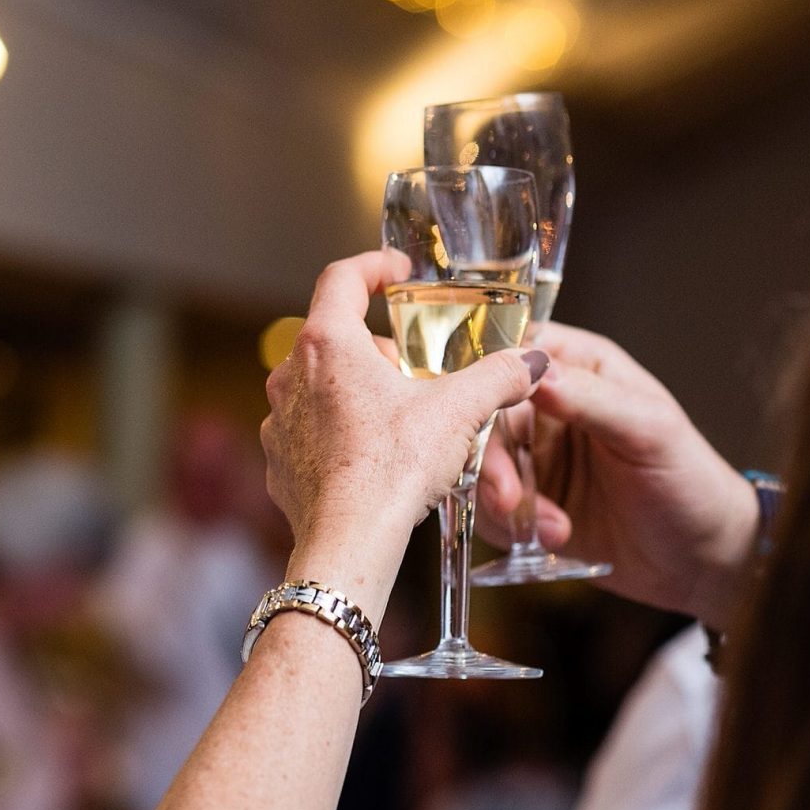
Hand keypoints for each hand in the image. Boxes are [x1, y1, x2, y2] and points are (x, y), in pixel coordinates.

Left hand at [262, 251, 547, 618]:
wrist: (348, 543)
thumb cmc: (392, 469)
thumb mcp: (457, 413)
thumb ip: (497, 377)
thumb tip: (531, 361)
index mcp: (327, 343)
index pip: (342, 278)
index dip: (374, 267)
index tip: (397, 273)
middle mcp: (290, 374)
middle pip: (339, 339)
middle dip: (383, 352)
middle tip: (421, 374)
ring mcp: (278, 419)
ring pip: (324, 388)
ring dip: (362, 394)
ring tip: (404, 421)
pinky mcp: (279, 461)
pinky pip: (312, 433)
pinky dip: (342, 435)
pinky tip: (376, 458)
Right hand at [477, 322, 758, 627]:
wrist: (702, 561)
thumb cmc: (693, 483)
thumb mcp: (650, 432)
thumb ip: (593, 400)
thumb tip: (538, 373)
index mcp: (580, 368)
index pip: (513, 353)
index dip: (488, 378)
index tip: (478, 412)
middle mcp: (548, 407)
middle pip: (484, 416)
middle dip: (491, 461)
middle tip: (509, 498)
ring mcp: (533, 456)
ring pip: (479, 466)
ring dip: (506, 502)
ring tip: (551, 529)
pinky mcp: (528, 502)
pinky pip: (491, 509)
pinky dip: (513, 528)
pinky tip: (554, 538)